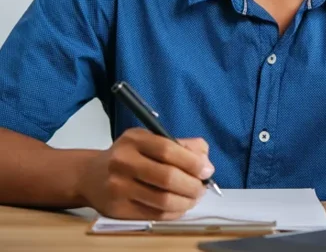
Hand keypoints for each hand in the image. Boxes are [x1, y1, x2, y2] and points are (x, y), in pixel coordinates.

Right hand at [77, 128, 214, 219]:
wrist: (91, 175)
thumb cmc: (130, 155)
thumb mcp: (150, 139)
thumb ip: (180, 145)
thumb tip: (205, 162)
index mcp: (135, 139)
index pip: (168, 150)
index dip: (193, 162)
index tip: (207, 170)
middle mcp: (123, 161)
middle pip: (167, 177)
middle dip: (193, 185)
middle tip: (202, 188)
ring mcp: (118, 187)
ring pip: (163, 200)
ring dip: (186, 202)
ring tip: (193, 198)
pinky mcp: (118, 210)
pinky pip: (154, 215)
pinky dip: (174, 212)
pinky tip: (180, 206)